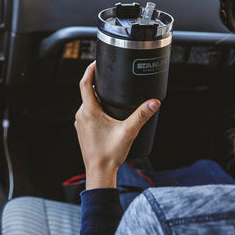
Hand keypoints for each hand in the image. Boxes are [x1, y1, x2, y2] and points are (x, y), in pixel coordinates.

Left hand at [74, 62, 159, 188]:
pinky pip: (87, 113)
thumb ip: (141, 115)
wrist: (99, 172)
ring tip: (109, 91)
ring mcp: (80, 123)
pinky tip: (106, 111)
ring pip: (87, 103)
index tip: (96, 62)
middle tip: (108, 76)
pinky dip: (95, 107)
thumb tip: (154, 102)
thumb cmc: (110, 154)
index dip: (89, 70)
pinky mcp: (82, 130)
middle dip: (97, 83)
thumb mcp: (128, 131)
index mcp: (89, 111)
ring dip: (96, 96)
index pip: (85, 83)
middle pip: (86, 92)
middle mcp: (81, 115)